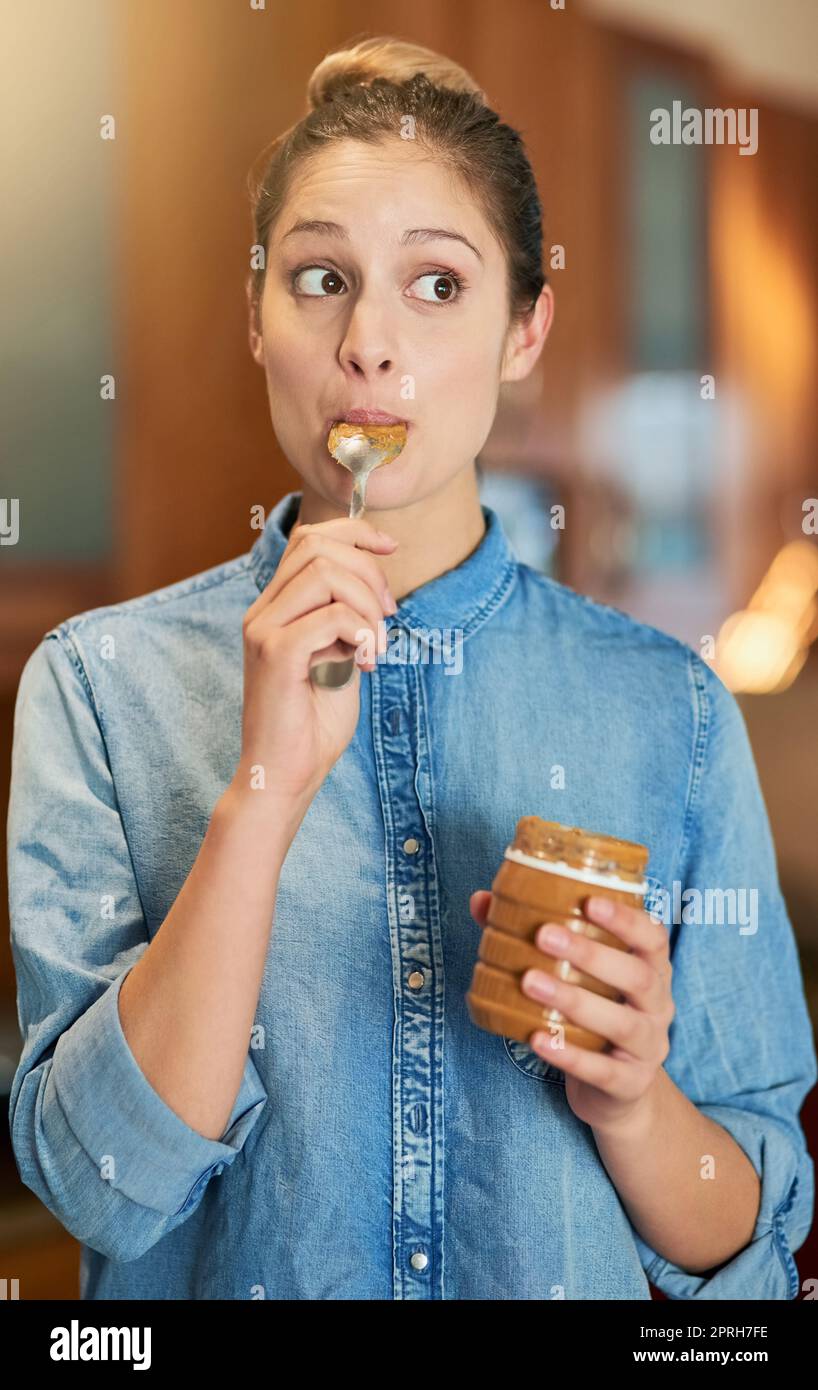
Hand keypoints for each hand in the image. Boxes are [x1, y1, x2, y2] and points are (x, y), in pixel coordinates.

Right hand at [233, 517, 397, 819]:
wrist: (287, 774)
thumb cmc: (314, 724)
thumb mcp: (339, 658)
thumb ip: (347, 620)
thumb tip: (373, 584)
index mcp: (275, 608)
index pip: (309, 539)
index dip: (355, 532)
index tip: (391, 547)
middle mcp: (262, 611)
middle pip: (317, 546)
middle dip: (369, 570)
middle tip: (388, 616)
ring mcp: (263, 630)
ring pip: (325, 574)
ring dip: (367, 604)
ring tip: (377, 645)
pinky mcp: (275, 654)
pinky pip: (331, 616)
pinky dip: (361, 632)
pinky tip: (365, 663)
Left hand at [469, 890, 674, 1134]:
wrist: (616, 1093)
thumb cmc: (591, 1017)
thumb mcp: (577, 977)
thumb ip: (535, 938)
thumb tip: (481, 901)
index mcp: (651, 971)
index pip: (653, 938)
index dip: (627, 919)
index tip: (589, 901)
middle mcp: (659, 1007)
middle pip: (637, 977)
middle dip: (591, 954)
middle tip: (544, 936)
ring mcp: (648, 1048)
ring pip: (621, 1023)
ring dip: (574, 1000)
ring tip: (530, 981)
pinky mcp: (630, 1084)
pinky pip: (602, 1070)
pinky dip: (569, 1055)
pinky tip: (537, 1039)